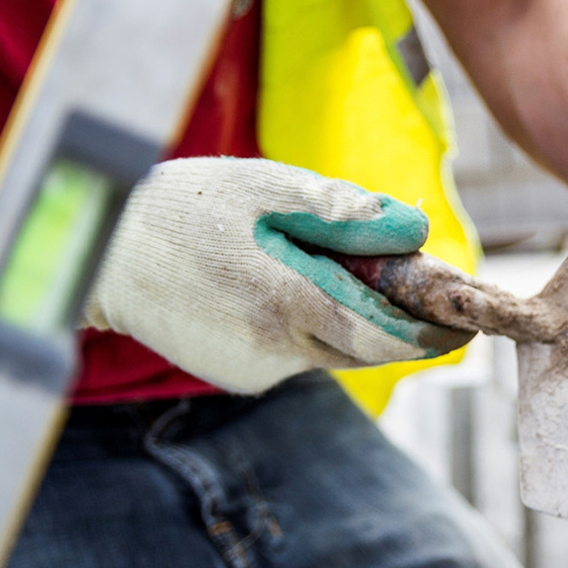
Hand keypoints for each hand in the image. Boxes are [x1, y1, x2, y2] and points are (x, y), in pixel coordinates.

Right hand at [83, 157, 472, 393]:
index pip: (385, 336)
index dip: (432, 334)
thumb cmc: (188, 208)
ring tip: (343, 275)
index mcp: (286, 301)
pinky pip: (299, 357)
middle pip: (369, 351)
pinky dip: (313, 331)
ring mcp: (255, 371)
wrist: (100, 252)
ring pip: (335, 355)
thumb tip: (416, 231)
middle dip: (404, 328)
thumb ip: (346, 214)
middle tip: (430, 300)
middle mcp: (275, 350)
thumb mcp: (270, 190)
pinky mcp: (239, 377)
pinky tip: (285, 292)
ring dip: (357, 325)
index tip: (467, 323)